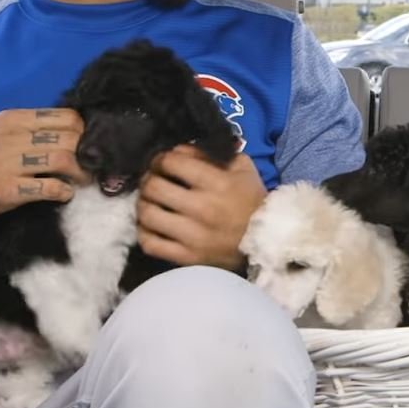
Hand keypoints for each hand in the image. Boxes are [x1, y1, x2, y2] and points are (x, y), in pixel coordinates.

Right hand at [0, 109, 88, 227]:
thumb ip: (28, 127)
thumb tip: (71, 129)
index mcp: (12, 119)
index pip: (67, 117)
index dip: (84, 131)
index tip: (88, 145)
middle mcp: (11, 137)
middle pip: (70, 139)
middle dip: (88, 154)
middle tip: (92, 166)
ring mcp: (8, 164)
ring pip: (64, 160)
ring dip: (81, 173)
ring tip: (82, 180)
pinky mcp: (7, 190)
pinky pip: (48, 188)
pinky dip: (63, 192)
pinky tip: (64, 194)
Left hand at [136, 145, 265, 270]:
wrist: (266, 240)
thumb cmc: (251, 199)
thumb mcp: (241, 167)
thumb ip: (211, 153)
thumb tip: (178, 150)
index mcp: (218, 183)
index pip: (172, 162)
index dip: (160, 158)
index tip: (161, 162)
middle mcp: (202, 208)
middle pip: (154, 187)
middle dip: (148, 179)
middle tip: (152, 180)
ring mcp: (193, 236)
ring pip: (147, 215)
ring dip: (143, 204)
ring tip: (149, 201)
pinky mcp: (187, 257)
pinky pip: (151, 244)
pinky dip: (144, 232)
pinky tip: (150, 225)